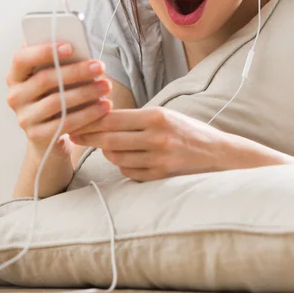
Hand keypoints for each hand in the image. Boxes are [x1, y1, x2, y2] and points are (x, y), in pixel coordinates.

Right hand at [6, 41, 111, 159]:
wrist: (50, 136)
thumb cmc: (56, 96)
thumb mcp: (55, 79)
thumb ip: (60, 63)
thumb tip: (81, 46)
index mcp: (15, 76)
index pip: (21, 59)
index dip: (44, 51)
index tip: (70, 46)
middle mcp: (15, 96)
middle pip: (44, 79)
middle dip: (76, 71)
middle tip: (100, 66)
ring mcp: (24, 118)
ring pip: (57, 101)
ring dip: (86, 92)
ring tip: (107, 86)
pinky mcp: (37, 136)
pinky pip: (65, 122)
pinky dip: (88, 114)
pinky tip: (105, 106)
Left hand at [68, 106, 225, 181]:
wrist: (218, 153)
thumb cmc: (188, 131)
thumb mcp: (165, 115)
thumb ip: (136, 119)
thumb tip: (101, 120)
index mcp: (157, 116)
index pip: (113, 118)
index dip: (90, 120)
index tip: (74, 121)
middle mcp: (157, 137)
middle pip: (109, 139)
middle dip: (88, 138)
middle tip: (74, 136)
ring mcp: (159, 159)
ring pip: (116, 157)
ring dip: (107, 152)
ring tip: (107, 146)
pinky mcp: (160, 176)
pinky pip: (129, 172)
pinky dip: (123, 165)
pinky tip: (128, 158)